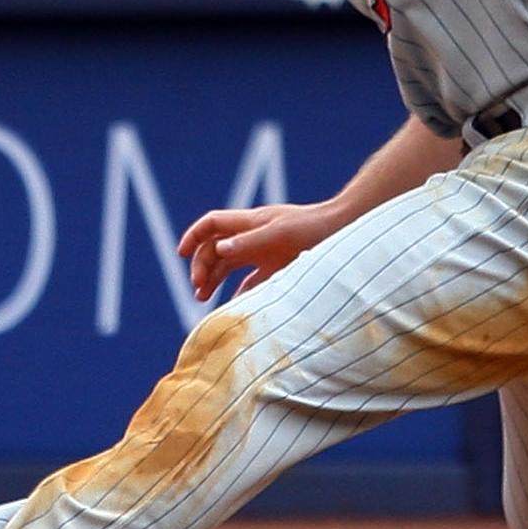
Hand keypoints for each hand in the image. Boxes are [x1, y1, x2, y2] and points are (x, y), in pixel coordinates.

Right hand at [177, 199, 346, 300]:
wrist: (347, 228)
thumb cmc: (315, 227)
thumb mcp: (281, 233)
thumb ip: (250, 241)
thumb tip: (220, 249)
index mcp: (251, 222)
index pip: (213, 224)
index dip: (193, 236)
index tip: (180, 254)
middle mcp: (254, 235)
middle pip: (216, 248)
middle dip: (202, 265)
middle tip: (198, 289)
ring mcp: (266, 251)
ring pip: (230, 265)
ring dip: (214, 279)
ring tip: (202, 298)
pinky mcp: (280, 266)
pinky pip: (252, 280)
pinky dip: (240, 292)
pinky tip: (234, 306)